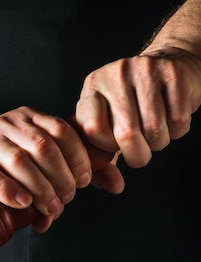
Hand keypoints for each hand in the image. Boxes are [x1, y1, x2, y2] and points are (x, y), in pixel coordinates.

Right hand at [0, 106, 100, 229]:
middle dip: (62, 178)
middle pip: (44, 148)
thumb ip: (74, 169)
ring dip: (41, 188)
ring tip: (51, 208)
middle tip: (66, 200)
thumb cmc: (4, 165)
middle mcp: (9, 125)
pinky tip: (24, 203)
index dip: (78, 158)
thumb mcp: (38, 159)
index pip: (62, 131)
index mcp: (29, 119)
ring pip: (20, 162)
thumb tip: (118, 185)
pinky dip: (10, 190)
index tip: (84, 182)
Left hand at [75, 50, 200, 168]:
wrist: (171, 63)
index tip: (115, 146)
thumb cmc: (135, 106)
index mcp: (92, 89)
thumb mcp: (111, 128)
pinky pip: (178, 119)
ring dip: (159, 142)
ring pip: (154, 129)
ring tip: (156, 132)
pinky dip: (178, 130)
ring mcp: (144, 70)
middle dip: (138, 154)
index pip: (93, 129)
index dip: (108, 147)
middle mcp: (115, 75)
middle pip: (126, 133)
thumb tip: (114, 187)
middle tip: (141, 150)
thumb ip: (104, 163)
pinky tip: (172, 118)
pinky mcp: (172, 72)